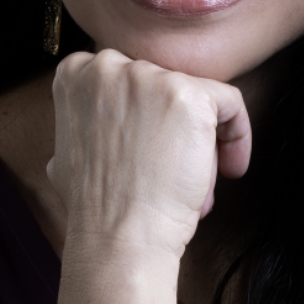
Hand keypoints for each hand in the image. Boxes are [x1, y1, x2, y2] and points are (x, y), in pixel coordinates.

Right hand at [48, 48, 250, 303]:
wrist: (117, 238)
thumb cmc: (95, 207)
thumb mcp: (66, 152)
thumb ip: (84, 123)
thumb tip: (100, 126)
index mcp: (76, 73)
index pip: (130, 81)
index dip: (148, 116)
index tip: (154, 148)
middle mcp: (108, 65)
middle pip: (163, 87)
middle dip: (173, 131)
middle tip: (174, 172)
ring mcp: (149, 77)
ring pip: (195, 98)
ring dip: (201, 141)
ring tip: (194, 183)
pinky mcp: (189, 95)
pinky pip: (229, 103)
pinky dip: (236, 135)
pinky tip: (230, 169)